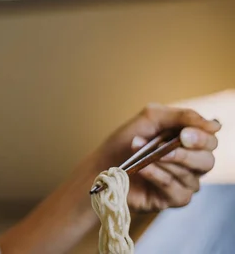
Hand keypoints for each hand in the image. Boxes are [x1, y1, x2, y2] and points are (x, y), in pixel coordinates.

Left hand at [99, 103, 220, 212]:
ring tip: (139, 150)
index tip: (184, 134)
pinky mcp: (173, 199)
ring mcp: (184, 183)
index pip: (210, 140)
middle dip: (185, 153)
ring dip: (162, 161)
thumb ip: (180, 117)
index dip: (202, 137)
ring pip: (189, 175)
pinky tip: (142, 169)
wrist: (102, 165)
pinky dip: (157, 175)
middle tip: (164, 146)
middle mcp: (191, 163)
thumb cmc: (125, 141)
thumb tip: (215, 125)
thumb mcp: (150, 119)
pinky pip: (175, 188)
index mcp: (189, 142)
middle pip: (207, 161)